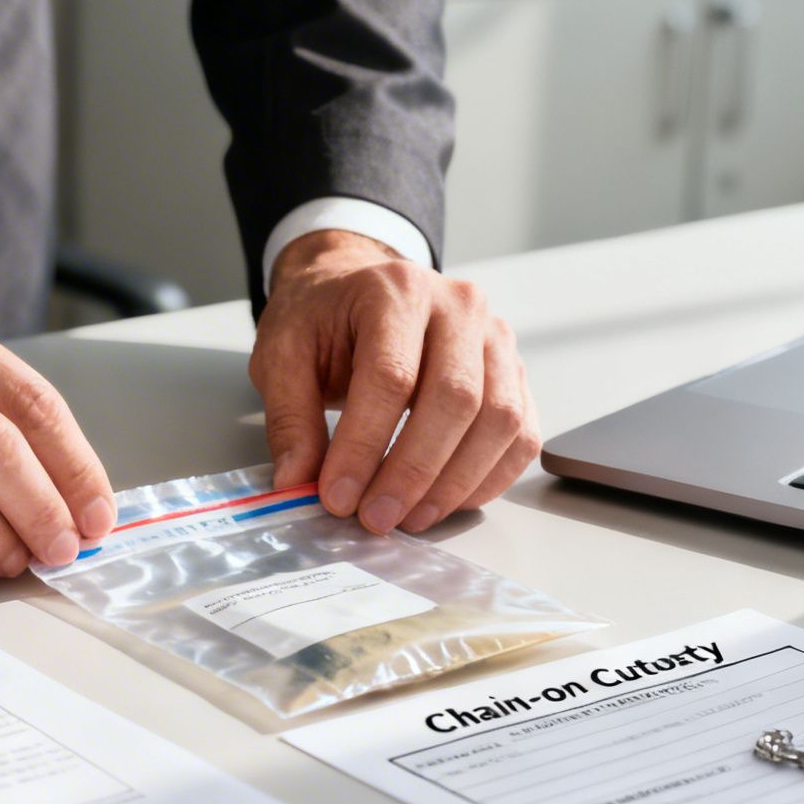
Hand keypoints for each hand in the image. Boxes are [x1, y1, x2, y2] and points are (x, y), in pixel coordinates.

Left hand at [251, 230, 539, 533]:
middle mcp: (458, 306)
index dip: (364, 446)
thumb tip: (297, 481)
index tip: (338, 496)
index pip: (391, 378)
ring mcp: (495, 336)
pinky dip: (488, 478)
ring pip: (499, 421)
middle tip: (376, 517)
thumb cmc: (323, 318)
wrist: (356, 285)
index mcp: (395, 291)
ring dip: (455, 483)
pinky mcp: (513, 371)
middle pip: (456, 400)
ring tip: (408, 517)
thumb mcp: (282, 355)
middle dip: (413, 473)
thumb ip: (290, 417)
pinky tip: (446, 500)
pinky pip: (521, 434)